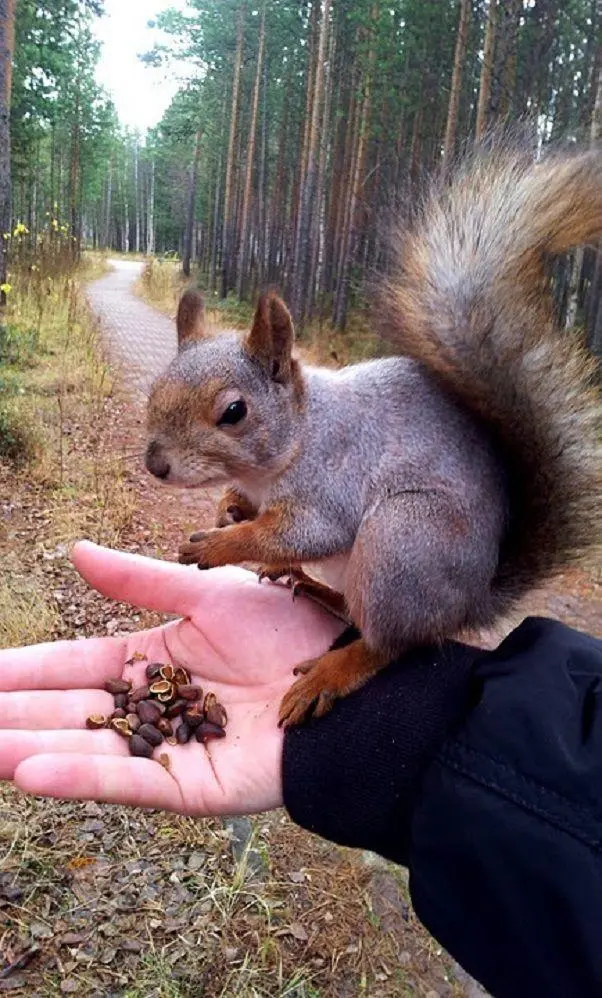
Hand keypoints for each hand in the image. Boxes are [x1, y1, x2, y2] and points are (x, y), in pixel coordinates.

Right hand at [0, 542, 343, 815]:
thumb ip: (141, 580)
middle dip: (11, 715)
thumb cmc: (287, 631)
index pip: (71, 667)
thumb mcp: (206, 594)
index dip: (22, 671)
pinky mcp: (191, 786)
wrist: (347, 675)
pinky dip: (79, 777)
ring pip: (84, 750)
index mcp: (150, 662)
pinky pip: (129, 781)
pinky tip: (29, 771)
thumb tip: (74, 550)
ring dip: (26, 748)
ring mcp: (167, 751)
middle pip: (65, 712)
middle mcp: (150, 709)